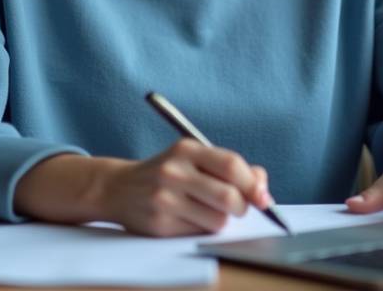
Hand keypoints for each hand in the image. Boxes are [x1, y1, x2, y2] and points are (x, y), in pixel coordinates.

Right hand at [100, 139, 271, 236]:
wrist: (119, 188)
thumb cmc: (168, 173)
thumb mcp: (193, 158)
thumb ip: (229, 167)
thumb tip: (263, 188)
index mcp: (186, 149)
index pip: (231, 165)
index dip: (253, 183)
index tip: (263, 197)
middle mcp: (174, 171)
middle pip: (228, 197)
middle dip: (243, 207)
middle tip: (239, 208)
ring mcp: (164, 199)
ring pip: (218, 220)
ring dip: (222, 220)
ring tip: (208, 211)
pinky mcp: (159, 224)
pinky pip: (199, 233)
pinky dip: (203, 229)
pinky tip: (189, 218)